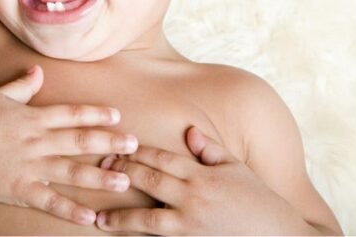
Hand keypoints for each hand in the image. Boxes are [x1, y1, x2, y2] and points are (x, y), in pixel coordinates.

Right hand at [0, 65, 138, 225]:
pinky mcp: (20, 190)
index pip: (71, 114)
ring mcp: (30, 167)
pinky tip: (90, 218)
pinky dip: (70, 211)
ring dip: (100, 177)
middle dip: (109, 143)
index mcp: (33, 118)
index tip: (118, 115)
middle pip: (79, 141)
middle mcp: (37, 141)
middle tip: (135, 145)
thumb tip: (38, 70)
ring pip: (72, 172)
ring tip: (124, 182)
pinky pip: (50, 202)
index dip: (95, 114)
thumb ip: (20, 85)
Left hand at [95, 126, 312, 234]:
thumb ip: (209, 150)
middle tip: (98, 169)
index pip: (162, 158)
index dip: (136, 151)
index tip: (115, 146)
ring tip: (98, 218)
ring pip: (147, 219)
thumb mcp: (237, 168)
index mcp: (203, 175)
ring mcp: (192, 225)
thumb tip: (189, 130)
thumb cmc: (258, 199)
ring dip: (120, 218)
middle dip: (122, 174)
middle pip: (149, 182)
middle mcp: (194, 199)